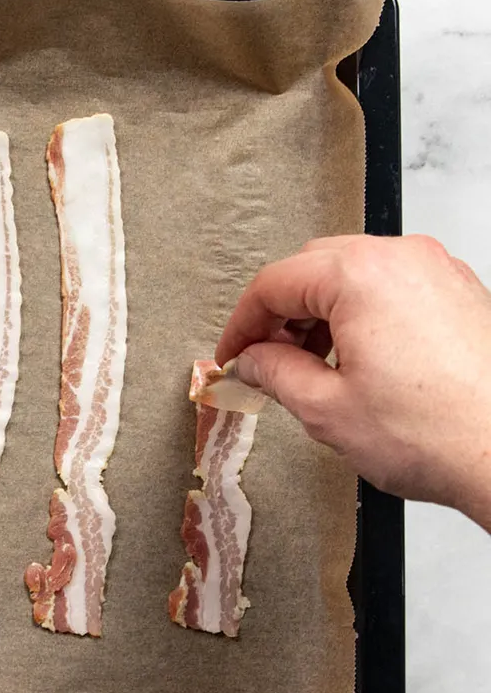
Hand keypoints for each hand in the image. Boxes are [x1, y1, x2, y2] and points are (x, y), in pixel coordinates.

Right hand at [217, 233, 490, 529]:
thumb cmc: (436, 433)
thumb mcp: (325, 408)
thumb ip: (275, 373)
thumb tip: (253, 361)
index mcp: (360, 275)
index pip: (273, 283)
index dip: (242, 324)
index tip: (233, 355)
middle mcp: (402, 259)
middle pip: (312, 267)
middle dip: (281, 313)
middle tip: (264, 359)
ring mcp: (437, 271)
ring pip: (353, 273)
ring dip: (320, 312)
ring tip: (311, 365)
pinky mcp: (460, 292)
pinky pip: (391, 286)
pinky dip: (361, 312)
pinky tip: (355, 359)